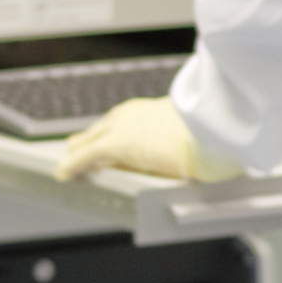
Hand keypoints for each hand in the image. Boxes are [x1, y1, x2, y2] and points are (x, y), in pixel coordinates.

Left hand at [53, 97, 242, 183]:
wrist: (213, 131)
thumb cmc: (216, 131)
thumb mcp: (204, 132)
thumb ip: (198, 136)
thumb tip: (218, 151)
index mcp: (157, 109)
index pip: (127, 118)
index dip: (116, 129)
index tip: (112, 133)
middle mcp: (138, 113)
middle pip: (106, 126)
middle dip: (93, 137)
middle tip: (80, 145)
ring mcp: (125, 127)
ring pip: (93, 139)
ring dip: (81, 151)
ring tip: (70, 159)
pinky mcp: (116, 144)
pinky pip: (86, 157)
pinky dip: (73, 166)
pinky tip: (63, 173)